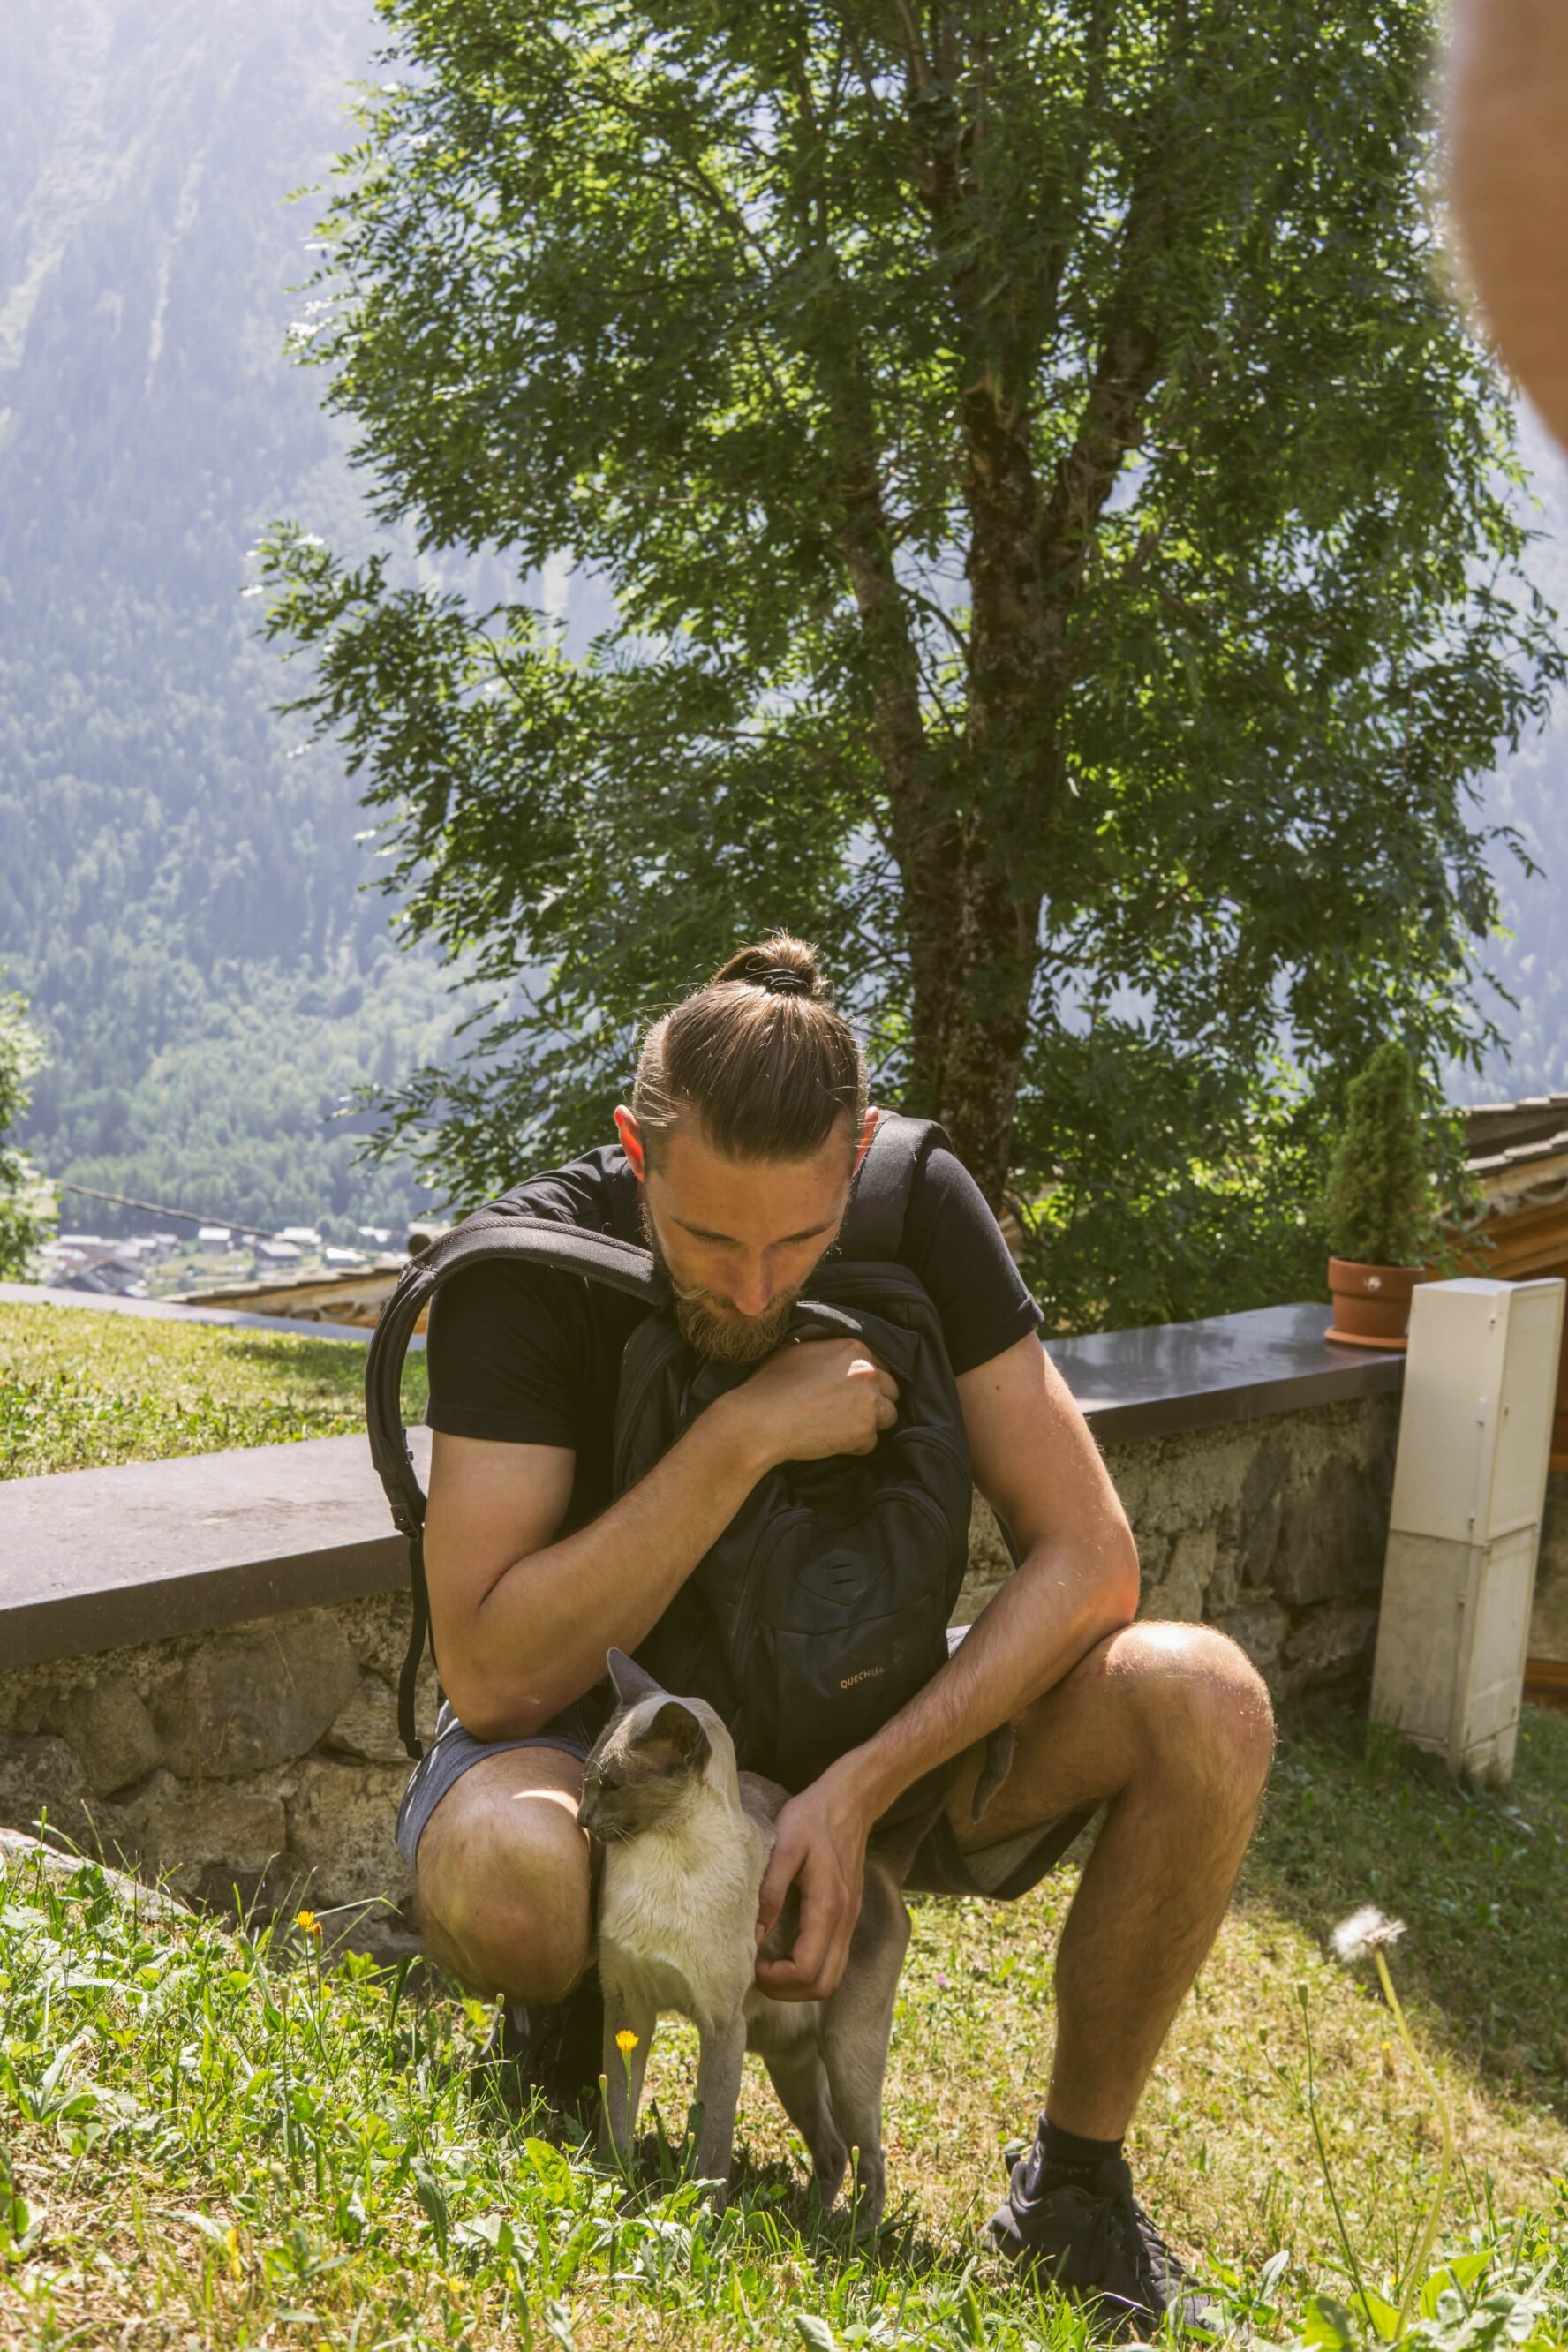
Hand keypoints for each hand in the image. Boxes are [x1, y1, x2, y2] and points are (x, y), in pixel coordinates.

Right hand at [728, 1336, 897, 1471]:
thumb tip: (830, 1340)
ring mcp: (869, 1403)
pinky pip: (871, 1443)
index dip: (867, 1380)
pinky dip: (855, 1445)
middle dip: (874, 1400)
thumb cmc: (771, 1384)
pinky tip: (831, 1439)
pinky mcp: (864, 1432)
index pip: (881, 1364)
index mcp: (855, 1348)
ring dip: (870, 1423)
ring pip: (889, 1415)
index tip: (852, 1390)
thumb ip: (825, 1344)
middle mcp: (868, 1372)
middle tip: (847, 1410)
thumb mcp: (797, 1348)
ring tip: (842, 1426)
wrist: (761, 1421)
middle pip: (891, 1389)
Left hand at [753, 1759, 872, 2002]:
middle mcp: (844, 1921)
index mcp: (828, 1907)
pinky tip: (788, 1954)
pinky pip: (835, 1960)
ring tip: (770, 1968)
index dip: (777, 1980)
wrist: (851, 1800)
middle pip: (823, 1985)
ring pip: (833, 1977)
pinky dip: (812, 1970)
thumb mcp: (785, 1846)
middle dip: (788, 1992)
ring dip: (800, 1985)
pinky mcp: (849, 1916)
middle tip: (758, 1975)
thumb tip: (754, 1934)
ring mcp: (851, 1920)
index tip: (752, 1965)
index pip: (807, 1969)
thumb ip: (770, 1891)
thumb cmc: (813, 1818)